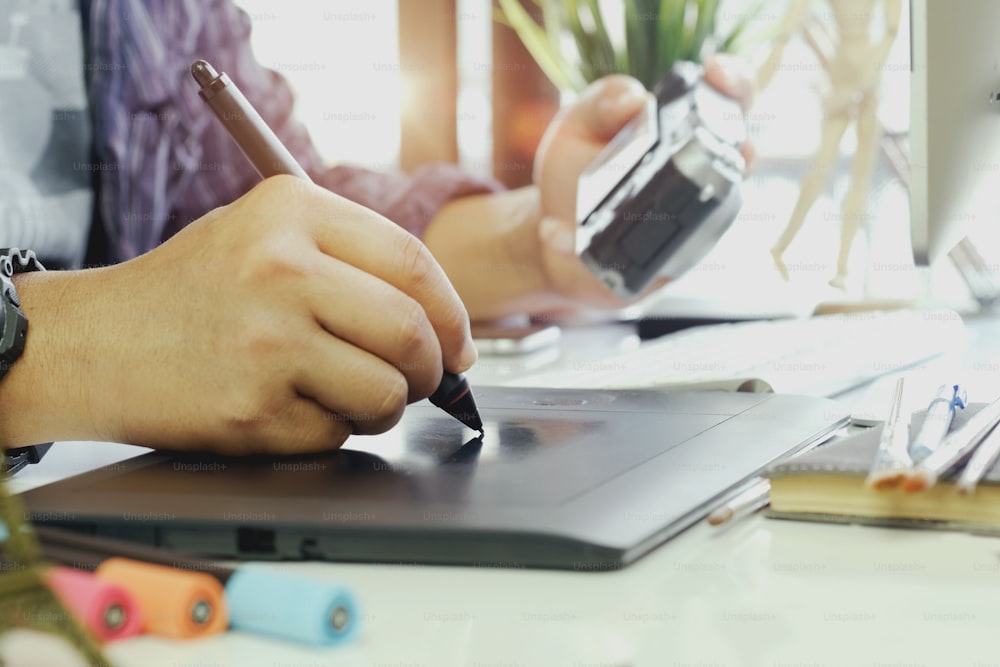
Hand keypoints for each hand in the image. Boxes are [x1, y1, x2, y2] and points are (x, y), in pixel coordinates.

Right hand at [0, 176, 476, 453]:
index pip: (413, 262)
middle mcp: (281, 269)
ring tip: (355, 394)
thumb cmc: (193, 289)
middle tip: (427, 379)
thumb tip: (445, 323)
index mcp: (290, 210)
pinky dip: (333, 430)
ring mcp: (267, 342)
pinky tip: (294, 407)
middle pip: (411, 331)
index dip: (453, 313)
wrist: (96, 343)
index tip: (461, 344)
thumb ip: (350, 258)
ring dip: (388, 405)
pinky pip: (337, 433)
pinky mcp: (253, 408)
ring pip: (387, 392)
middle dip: (434, 368)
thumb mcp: (264, 233)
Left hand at [531, 55, 756, 307]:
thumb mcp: (577, 127)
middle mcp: (700, 171)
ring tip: (689, 190)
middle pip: (743, 149)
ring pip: (722, 208)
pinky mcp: (675, 262)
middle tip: (734, 140)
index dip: (733, 81)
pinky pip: (676, 258)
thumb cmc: (574, 174)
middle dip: (744, 140)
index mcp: (681, 127)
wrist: (553, 238)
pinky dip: (652, 249)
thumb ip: (601, 103)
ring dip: (714, 197)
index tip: (718, 74)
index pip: (726, 96)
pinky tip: (612, 237)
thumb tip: (634, 98)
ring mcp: (694, 218)